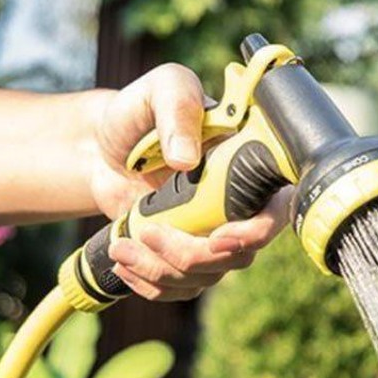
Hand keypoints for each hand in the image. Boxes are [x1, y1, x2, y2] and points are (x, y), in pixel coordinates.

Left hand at [90, 63, 291, 300]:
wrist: (101, 146)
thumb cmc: (139, 113)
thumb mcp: (160, 90)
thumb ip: (177, 108)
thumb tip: (186, 160)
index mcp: (248, 164)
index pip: (276, 208)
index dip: (257, 231)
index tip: (218, 237)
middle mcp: (238, 205)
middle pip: (239, 254)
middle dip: (191, 255)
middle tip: (146, 233)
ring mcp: (213, 234)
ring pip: (206, 276)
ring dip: (162, 271)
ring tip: (122, 248)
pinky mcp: (185, 256)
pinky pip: (180, 288)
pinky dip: (151, 285)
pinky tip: (125, 264)